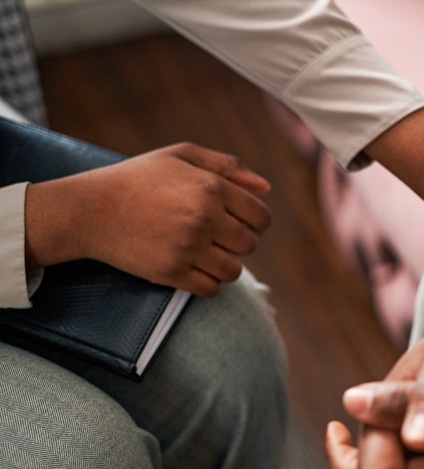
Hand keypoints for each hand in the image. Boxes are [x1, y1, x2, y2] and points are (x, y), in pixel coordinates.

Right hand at [24, 142, 271, 296]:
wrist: (89, 209)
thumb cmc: (139, 178)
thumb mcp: (181, 156)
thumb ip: (228, 166)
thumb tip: (265, 188)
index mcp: (211, 187)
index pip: (261, 217)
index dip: (253, 221)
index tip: (236, 220)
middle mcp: (203, 217)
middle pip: (250, 245)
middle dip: (238, 241)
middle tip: (215, 235)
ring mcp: (188, 247)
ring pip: (234, 270)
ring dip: (224, 264)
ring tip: (204, 252)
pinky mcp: (172, 272)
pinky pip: (212, 289)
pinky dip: (207, 282)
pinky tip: (192, 267)